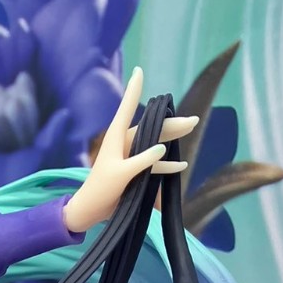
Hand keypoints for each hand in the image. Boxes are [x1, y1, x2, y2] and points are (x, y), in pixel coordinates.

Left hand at [63, 68, 196, 234]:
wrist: (90, 211)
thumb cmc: (100, 190)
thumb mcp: (121, 174)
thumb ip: (142, 161)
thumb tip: (163, 148)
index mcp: (115, 137)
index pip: (127, 108)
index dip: (134, 89)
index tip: (139, 70)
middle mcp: (123, 143)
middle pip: (151, 127)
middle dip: (171, 122)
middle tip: (193, 120)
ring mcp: (130, 157)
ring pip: (155, 143)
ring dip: (173, 138)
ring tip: (192, 128)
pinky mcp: (134, 171)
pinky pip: (154, 165)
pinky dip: (166, 165)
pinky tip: (181, 165)